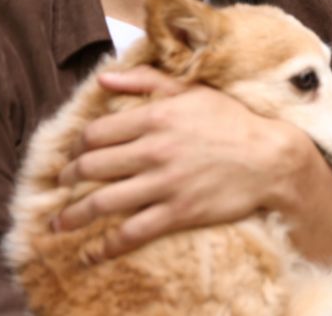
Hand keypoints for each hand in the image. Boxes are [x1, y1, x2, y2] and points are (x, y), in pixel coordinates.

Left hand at [54, 66, 321, 257]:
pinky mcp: (178, 212)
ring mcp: (165, 183)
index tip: (78, 153)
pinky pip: (130, 233)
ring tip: (60, 222)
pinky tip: (91, 252)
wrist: (271, 158)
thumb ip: (146, 82)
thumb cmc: (233, 121)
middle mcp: (155, 150)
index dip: (79, 145)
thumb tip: (104, 78)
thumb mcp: (193, 92)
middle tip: (65, 184)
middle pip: (92, 166)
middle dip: (70, 178)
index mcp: (156, 117)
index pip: (96, 133)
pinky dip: (105, 246)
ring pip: (102, 202)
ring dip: (74, 215)